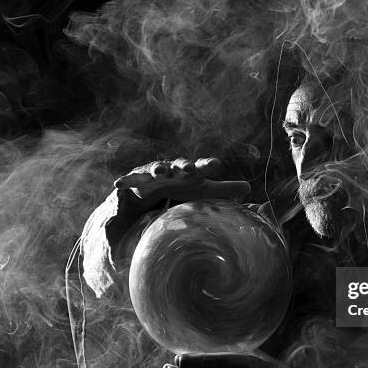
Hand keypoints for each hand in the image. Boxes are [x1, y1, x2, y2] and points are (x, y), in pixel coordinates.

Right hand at [114, 157, 250, 215]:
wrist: (142, 201)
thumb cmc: (175, 193)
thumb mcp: (199, 194)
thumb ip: (223, 192)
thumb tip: (249, 187)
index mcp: (186, 175)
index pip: (198, 169)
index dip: (206, 166)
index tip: (215, 166)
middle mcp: (169, 172)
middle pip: (176, 167)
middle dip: (182, 166)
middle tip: (190, 170)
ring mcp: (148, 177)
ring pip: (153, 171)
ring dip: (157, 170)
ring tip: (161, 173)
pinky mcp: (130, 185)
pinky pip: (127, 183)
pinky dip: (124, 182)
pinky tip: (119, 183)